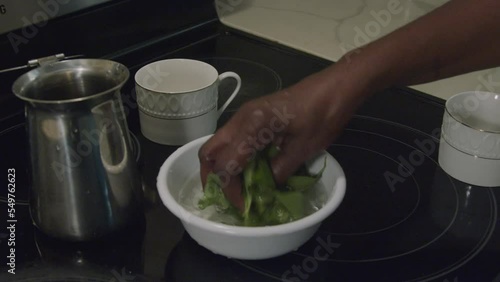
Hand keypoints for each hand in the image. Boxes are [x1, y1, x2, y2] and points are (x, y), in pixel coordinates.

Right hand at [198, 65, 366, 210]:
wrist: (334, 88)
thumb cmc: (322, 116)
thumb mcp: (303, 149)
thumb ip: (279, 171)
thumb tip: (264, 191)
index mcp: (251, 126)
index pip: (226, 164)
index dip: (230, 190)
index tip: (242, 206)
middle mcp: (240, 119)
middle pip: (209, 152)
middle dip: (213, 177)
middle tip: (229, 197)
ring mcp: (244, 115)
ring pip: (218, 144)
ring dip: (222, 167)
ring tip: (239, 187)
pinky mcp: (252, 115)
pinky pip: (232, 139)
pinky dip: (233, 156)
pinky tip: (248, 169)